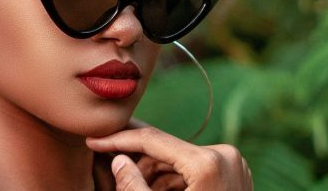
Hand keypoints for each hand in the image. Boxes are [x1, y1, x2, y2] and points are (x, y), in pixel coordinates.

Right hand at [86, 126, 251, 190]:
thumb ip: (133, 186)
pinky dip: (174, 182)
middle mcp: (224, 155)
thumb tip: (119, 161)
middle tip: (111, 169)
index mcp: (207, 162)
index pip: (152, 140)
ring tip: (139, 187)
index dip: (119, 140)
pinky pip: (194, 169)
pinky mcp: (234, 173)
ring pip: (179, 160)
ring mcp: (232, 164)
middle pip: (166, 151)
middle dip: (138, 164)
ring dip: (155, 175)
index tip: (94, 142)